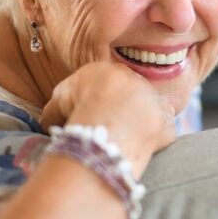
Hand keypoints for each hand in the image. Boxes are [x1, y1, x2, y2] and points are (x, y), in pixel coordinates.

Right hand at [40, 61, 175, 175]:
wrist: (112, 120)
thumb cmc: (82, 107)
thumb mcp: (57, 102)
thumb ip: (56, 109)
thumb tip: (50, 124)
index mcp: (109, 70)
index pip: (101, 85)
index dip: (92, 104)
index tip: (88, 120)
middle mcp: (136, 79)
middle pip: (125, 96)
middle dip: (117, 112)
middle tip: (105, 132)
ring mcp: (154, 98)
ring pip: (145, 111)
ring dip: (136, 124)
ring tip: (121, 142)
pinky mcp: (166, 119)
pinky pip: (160, 130)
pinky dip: (151, 139)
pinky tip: (137, 148)